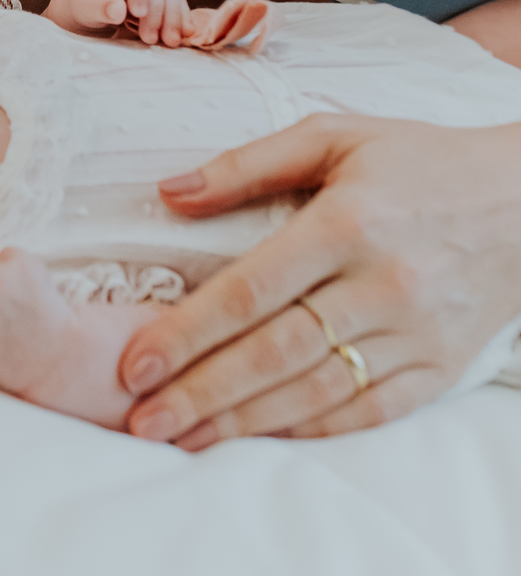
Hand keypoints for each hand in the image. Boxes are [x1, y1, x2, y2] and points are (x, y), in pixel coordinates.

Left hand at [43, 0, 191, 45]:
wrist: (91, 5)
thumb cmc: (83, 3)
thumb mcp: (81, 7)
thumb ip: (96, 7)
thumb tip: (117, 10)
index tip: (139, 14)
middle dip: (156, 11)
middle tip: (151, 38)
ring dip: (173, 16)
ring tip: (169, 40)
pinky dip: (181, 16)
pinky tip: (183, 32)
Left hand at [116, 114, 520, 446]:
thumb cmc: (418, 161)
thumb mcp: (335, 136)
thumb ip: (248, 164)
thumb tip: (171, 191)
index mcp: (348, 222)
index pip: (251, 290)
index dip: (187, 332)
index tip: (135, 362)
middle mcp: (383, 283)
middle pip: (276, 352)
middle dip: (201, 391)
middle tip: (140, 418)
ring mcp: (416, 332)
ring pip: (316, 391)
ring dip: (242, 422)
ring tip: (182, 439)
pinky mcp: (440, 367)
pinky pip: (367, 412)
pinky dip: (309, 430)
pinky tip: (257, 440)